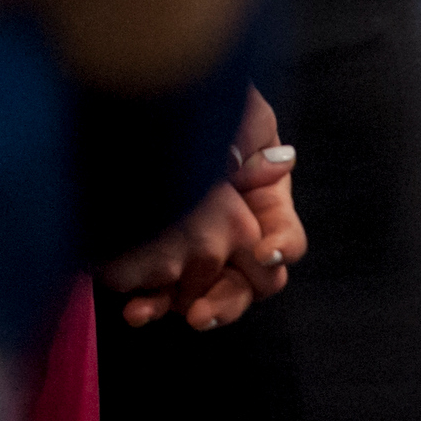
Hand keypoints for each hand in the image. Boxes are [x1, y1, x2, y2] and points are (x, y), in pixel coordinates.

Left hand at [100, 92, 304, 331]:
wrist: (136, 106)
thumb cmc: (200, 105)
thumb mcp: (236, 112)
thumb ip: (255, 137)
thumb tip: (280, 162)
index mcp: (262, 207)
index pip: (284, 240)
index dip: (280, 248)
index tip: (263, 251)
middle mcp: (233, 238)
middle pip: (249, 285)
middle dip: (229, 300)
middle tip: (203, 310)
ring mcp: (193, 254)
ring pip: (205, 299)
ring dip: (194, 310)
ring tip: (174, 315)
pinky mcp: (152, 265)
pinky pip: (158, 296)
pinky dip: (150, 307)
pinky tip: (135, 308)